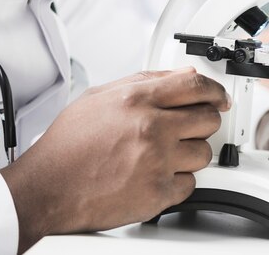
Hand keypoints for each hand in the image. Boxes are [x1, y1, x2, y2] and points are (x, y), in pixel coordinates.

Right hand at [0, 68, 228, 252]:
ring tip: (163, 154)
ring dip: (189, 153)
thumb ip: (147, 81)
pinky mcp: (157, 193)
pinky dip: (177, 181)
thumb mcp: (100, 97)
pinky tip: (156, 175)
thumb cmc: (68, 145)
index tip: (221, 97)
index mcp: (136, 100)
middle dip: (202, 122)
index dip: (215, 90)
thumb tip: (183, 75)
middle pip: (208, 119)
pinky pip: (190, 184)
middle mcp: (150, 128)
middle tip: (189, 127)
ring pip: (203, 153)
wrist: (47, 188)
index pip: (195, 86)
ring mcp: (156, 162)